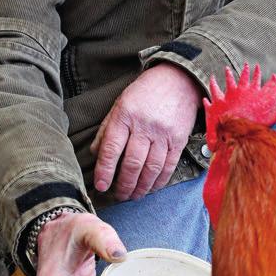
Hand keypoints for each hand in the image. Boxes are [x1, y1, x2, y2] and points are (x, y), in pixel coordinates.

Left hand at [91, 64, 201, 200]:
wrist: (178, 80)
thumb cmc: (144, 93)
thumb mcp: (120, 105)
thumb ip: (107, 129)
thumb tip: (95, 154)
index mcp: (124, 116)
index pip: (111, 149)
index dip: (105, 171)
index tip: (101, 186)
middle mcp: (144, 126)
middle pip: (132, 163)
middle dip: (124, 185)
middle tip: (118, 196)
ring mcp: (163, 134)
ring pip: (151, 169)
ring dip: (141, 187)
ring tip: (133, 196)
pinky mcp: (179, 140)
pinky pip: (168, 166)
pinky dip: (159, 181)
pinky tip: (151, 188)